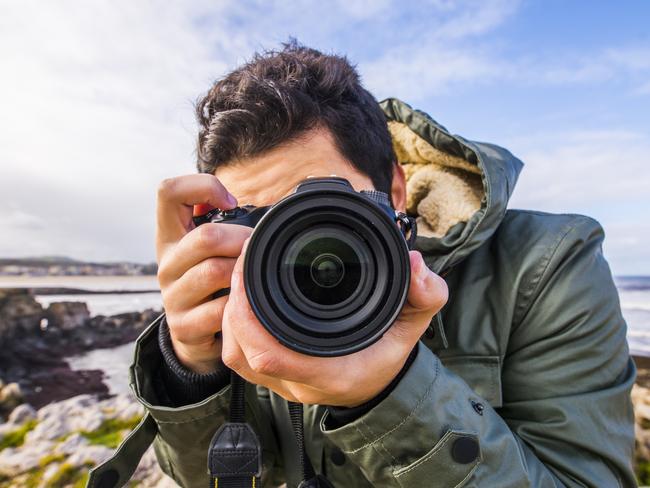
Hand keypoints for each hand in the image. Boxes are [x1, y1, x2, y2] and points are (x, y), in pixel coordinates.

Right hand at [155, 174, 251, 372]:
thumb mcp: (208, 250)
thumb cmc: (210, 281)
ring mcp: (172, 296)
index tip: (230, 202)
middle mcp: (166, 263)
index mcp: (170, 236)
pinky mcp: (183, 326)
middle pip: (206, 237)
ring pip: (215, 272)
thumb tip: (266, 207)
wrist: (193, 334)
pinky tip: (246, 305)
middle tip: (256, 248)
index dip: (202, 187)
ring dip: (243, 273)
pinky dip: (240, 306)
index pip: (169, 192)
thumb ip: (223, 223)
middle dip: (242, 240)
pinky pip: (221, 310)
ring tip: (253, 275)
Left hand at [221, 238, 448, 406]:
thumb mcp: (414, 323)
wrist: (378, 384)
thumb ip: (427, 295)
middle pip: (243, 352)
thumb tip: (415, 265)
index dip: (249, 312)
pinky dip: (234, 326)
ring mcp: (283, 383)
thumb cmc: (388, 355)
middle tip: (242, 260)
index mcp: (331, 371)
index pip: (271, 354)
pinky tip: (242, 299)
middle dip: (234, 303)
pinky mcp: (274, 377)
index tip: (251, 267)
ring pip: (236, 355)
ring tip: (240, 276)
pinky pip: (239, 356)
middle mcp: (300, 383)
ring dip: (231, 315)